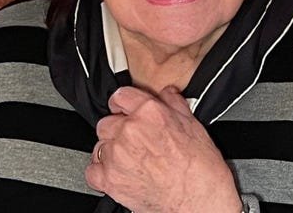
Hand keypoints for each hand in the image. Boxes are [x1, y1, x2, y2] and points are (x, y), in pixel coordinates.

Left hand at [86, 86, 241, 212]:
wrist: (198, 197)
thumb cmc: (200, 166)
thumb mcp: (193, 125)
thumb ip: (174, 103)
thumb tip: (166, 94)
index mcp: (150, 113)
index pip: (121, 96)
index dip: (123, 104)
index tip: (124, 111)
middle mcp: (130, 131)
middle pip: (107, 122)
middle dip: (118, 130)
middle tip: (134, 141)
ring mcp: (117, 155)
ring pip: (100, 146)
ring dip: (111, 151)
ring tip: (130, 160)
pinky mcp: (110, 179)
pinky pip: (92, 171)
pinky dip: (102, 173)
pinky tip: (118, 173)